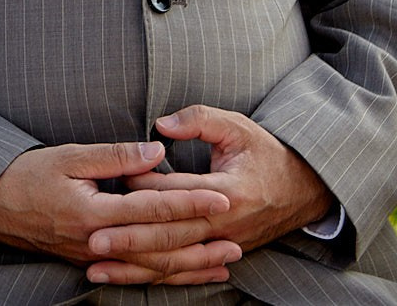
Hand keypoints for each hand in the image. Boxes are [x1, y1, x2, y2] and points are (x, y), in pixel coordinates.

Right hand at [0, 141, 238, 285]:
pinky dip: (168, 275)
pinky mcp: (91, 262)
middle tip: (236, 232)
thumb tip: (157, 152)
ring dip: (192, 263)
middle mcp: (98, 241)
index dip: (189, 202)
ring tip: (226, 259)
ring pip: (153, 266)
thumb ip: (115, 156)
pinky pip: (137, 273)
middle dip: (200, 238)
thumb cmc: (24, 175)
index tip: (220, 197)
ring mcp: (96, 257)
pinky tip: (191, 272)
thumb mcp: (67, 157)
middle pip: (160, 243)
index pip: (153, 208)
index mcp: (94, 212)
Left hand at [118, 106, 336, 260]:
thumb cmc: (265, 153)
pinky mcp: (222, 253)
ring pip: (174, 259)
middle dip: (130, 238)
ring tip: (98, 266)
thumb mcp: (238, 126)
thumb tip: (160, 126)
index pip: (175, 192)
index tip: (113, 178)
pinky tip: (127, 276)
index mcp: (228, 191)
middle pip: (169, 234)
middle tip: (92, 239)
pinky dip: (155, 275)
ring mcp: (224, 243)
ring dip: (135, 265)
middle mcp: (225, 224)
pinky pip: (184, 268)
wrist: (304, 188)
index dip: (142, 185)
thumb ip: (199, 121)